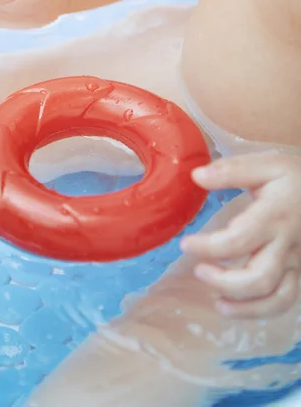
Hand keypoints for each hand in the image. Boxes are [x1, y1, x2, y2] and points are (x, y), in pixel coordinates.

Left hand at [181, 151, 300, 317]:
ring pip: (276, 298)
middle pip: (258, 278)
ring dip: (243, 306)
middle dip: (223, 281)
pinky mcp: (299, 272)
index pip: (238, 240)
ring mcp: (296, 262)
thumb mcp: (267, 165)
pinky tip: (236, 306)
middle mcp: (287, 245)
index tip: (185, 244)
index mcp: (274, 216)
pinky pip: (285, 300)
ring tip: (216, 301)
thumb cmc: (295, 178)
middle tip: (199, 270)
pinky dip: (260, 311)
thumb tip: (196, 176)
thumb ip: (232, 170)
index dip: (208, 247)